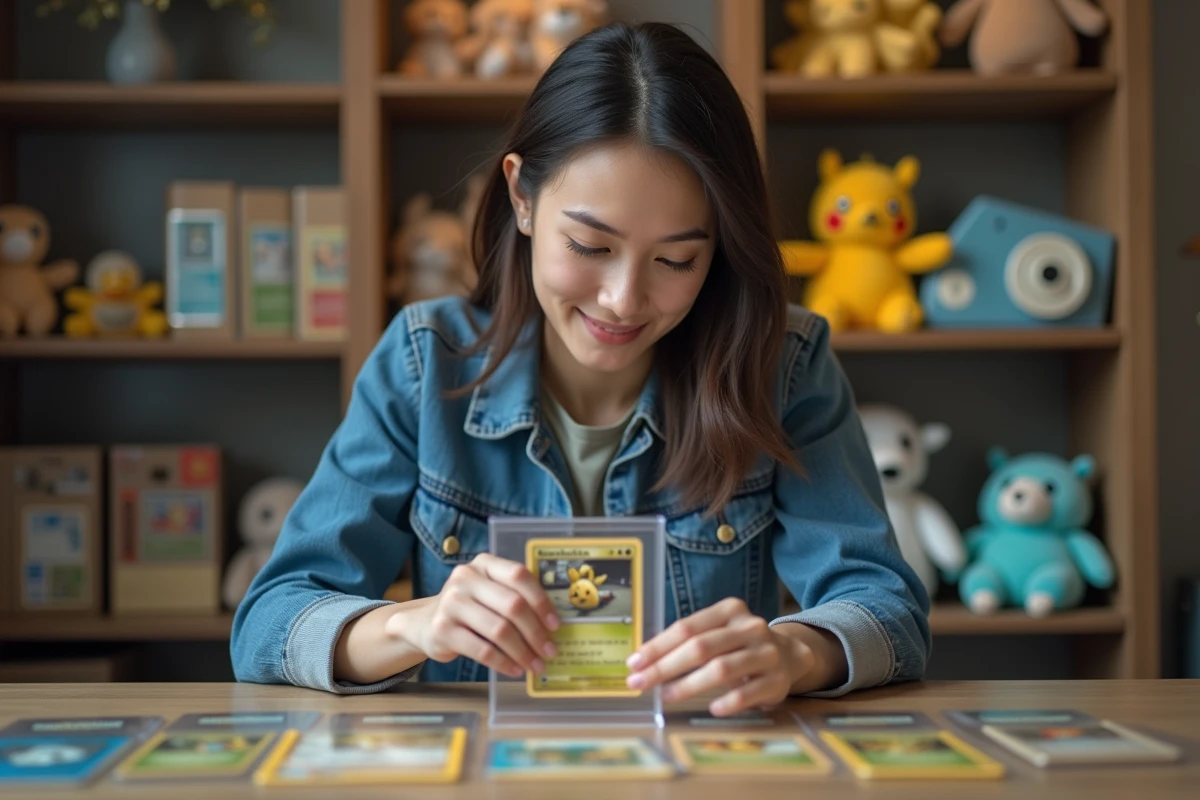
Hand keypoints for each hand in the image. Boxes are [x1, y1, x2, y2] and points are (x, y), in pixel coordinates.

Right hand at [395, 553, 560, 678]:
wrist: (425, 623)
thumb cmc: (470, 608)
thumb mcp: (489, 592)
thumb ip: (515, 597)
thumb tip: (553, 625)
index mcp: (484, 564)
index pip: (519, 576)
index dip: (541, 601)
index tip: (555, 625)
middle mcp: (465, 578)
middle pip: (512, 605)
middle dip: (536, 632)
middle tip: (549, 651)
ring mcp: (451, 602)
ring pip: (499, 630)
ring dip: (523, 652)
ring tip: (535, 665)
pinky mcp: (442, 629)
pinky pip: (482, 650)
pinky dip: (504, 662)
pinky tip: (515, 669)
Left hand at [624, 598, 814, 715]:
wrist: (790, 655)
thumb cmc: (740, 645)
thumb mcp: (719, 632)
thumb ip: (689, 640)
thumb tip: (644, 661)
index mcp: (730, 610)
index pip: (687, 627)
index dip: (658, 646)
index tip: (634, 663)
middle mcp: (750, 627)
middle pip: (700, 647)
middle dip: (665, 667)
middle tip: (640, 683)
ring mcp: (766, 653)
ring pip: (721, 668)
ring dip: (689, 685)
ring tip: (666, 696)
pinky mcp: (777, 680)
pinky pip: (748, 692)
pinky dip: (727, 701)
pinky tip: (712, 708)